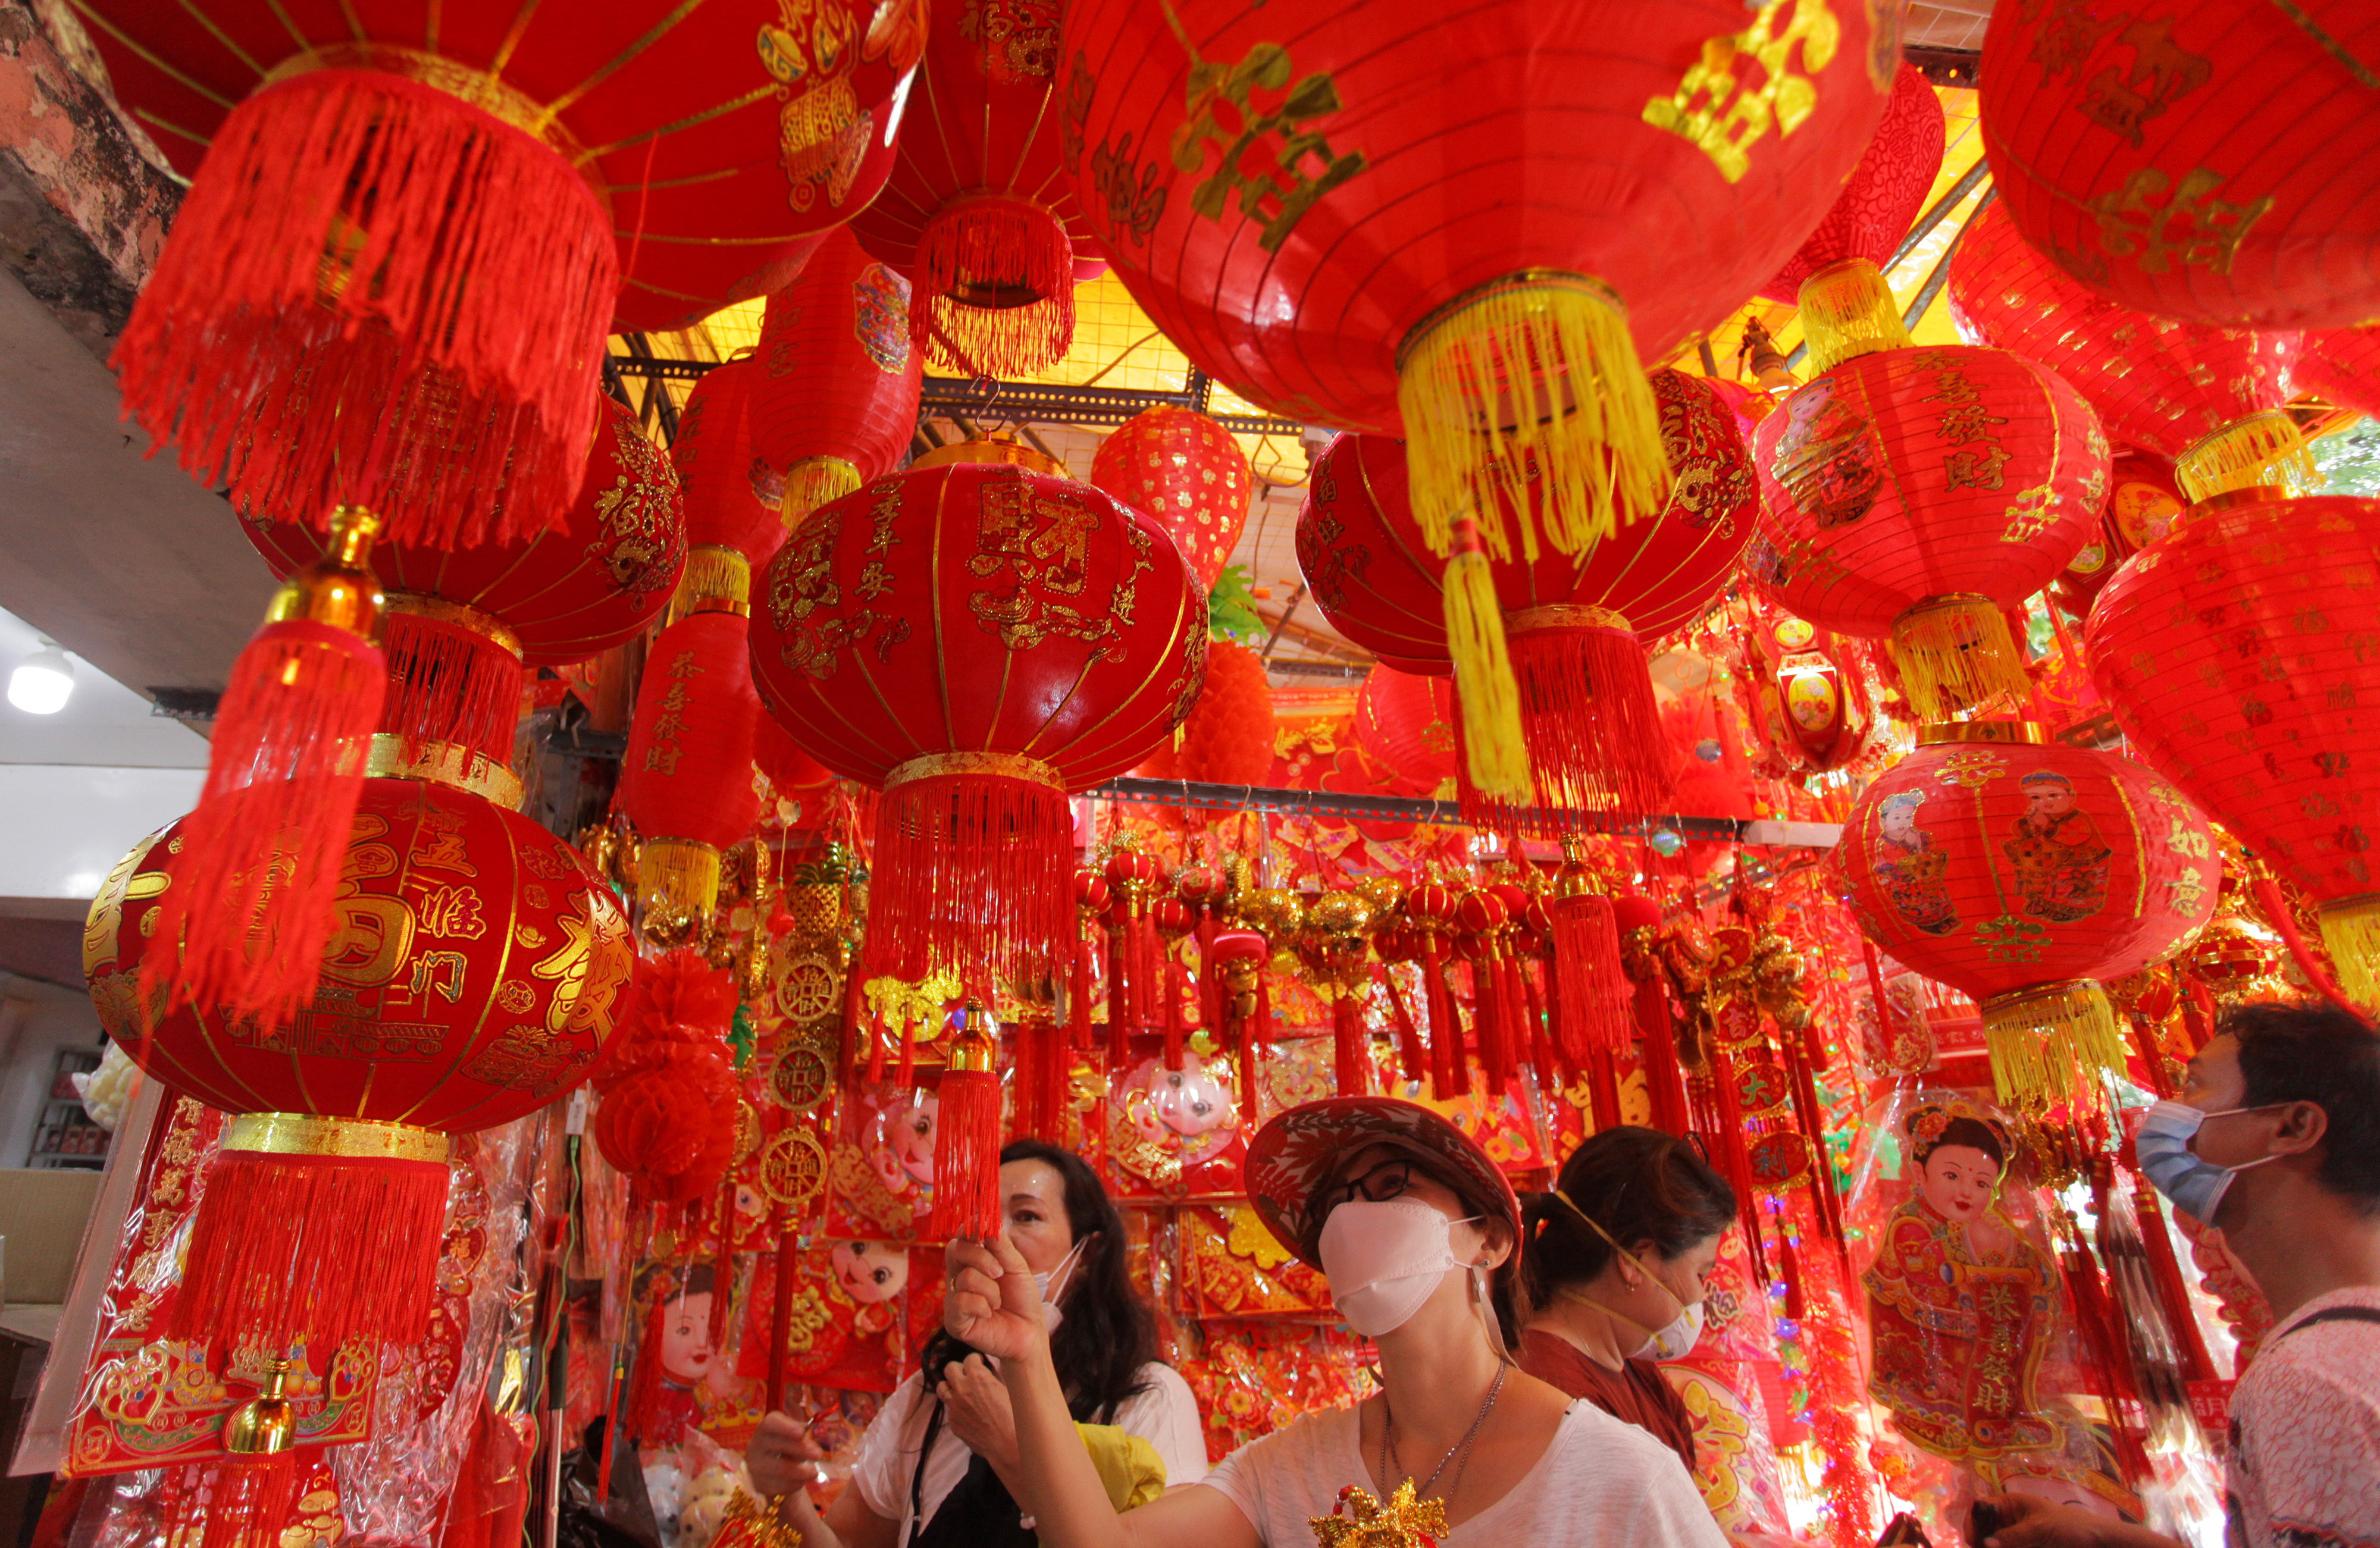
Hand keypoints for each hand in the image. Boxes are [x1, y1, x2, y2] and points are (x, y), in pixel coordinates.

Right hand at [747, 1409, 826, 1499]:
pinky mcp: (759, 1485)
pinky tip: (801, 1480)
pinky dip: (796, 1483)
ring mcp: (755, 1467)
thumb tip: (813, 1450)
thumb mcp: (794, 1438)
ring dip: (802, 1472)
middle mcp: (755, 1446)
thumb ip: (802, 1440)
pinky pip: (781, 1486)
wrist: (770, 1469)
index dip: (786, 1427)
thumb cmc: (785, 1446)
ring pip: (781, 1469)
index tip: (802, 1433)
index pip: (770, 1423)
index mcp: (765, 1429)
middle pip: (778, 1446)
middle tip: (818, 1454)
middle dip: (801, 1450)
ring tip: (815, 1472)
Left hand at [936, 1354, 1019, 1475]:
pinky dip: (957, 1407)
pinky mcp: (953, 1423)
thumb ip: (993, 1377)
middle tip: (968, 1375)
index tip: (980, 1363)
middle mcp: (962, 1389)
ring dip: (951, 1387)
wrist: (1008, 1444)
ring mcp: (955, 1407)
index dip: (976, 1360)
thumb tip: (988, 1371)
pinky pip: (950, 1409)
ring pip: (942, 1388)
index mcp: (978, 1377)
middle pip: (950, 1368)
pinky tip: (969, 1413)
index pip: (969, 1358)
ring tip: (962, 1391)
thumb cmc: (1014, 1416)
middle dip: (960, 1369)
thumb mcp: (1008, 1388)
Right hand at [942, 1235, 1048, 1365]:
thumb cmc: (1022, 1299)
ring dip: (991, 1290)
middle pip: (955, 1250)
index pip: (961, 1238)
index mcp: (972, 1262)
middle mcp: (958, 1277)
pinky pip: (961, 1301)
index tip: (980, 1224)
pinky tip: (989, 1315)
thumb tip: (986, 1220)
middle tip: (1000, 1272)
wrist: (1030, 1333)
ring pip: (965, 1278)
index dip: (969, 1229)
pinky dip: (982, 1306)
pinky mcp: (954, 1320)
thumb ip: (1001, 1246)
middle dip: (982, 1257)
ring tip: (998, 1303)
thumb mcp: (1017, 1267)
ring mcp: (954, 1298)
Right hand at [1980, 1493, 2123, 1547]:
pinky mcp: (2028, 1547)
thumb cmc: (2070, 1527)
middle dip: (1982, 1541)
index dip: (1974, 1522)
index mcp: (2013, 1504)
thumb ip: (2012, 1536)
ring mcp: (2020, 1536)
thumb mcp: (2040, 1529)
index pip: (1983, 1508)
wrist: (2099, 1542)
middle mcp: (2012, 1519)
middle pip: (1987, 1528)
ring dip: (1992, 1547)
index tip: (1971, 1541)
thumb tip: (1985, 1544)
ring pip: (1998, 1542)